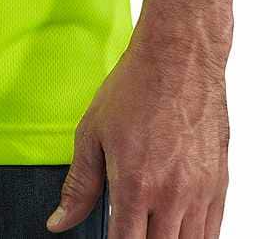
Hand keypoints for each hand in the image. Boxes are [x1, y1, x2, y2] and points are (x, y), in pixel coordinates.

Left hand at [47, 21, 229, 236]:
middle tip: (130, 229)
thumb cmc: (136, 88)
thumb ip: (79, 185)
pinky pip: (213, 231)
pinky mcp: (219, 184)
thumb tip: (60, 221)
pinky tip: (178, 229)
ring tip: (151, 228)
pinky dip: (195, 236)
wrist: (179, 58)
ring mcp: (199, 192)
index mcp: (135, 185)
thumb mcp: (92, 133)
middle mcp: (171, 195)